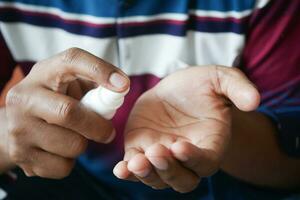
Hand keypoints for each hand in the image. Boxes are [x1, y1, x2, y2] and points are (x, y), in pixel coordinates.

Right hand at [5, 48, 128, 177]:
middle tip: (108, 132)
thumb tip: (121, 87)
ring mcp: (18, 128)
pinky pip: (63, 166)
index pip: (72, 61)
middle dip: (98, 126)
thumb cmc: (56, 99)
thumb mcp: (69, 82)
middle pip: (69, 113)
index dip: (100, 71)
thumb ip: (94, 81)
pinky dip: (70, 161)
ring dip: (83, 144)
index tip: (124, 85)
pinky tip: (60, 151)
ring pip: (71, 145)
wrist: (20, 124)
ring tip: (75, 137)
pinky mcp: (21, 156)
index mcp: (43, 73)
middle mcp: (24, 98)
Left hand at [114, 66, 259, 192]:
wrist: (175, 89)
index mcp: (209, 145)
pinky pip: (135, 167)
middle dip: (169, 171)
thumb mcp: (220, 79)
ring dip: (147, 174)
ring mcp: (162, 156)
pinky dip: (128, 171)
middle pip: (181, 179)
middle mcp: (186, 158)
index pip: (205, 162)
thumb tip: (254, 101)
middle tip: (157, 152)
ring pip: (157, 178)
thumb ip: (237, 88)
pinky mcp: (141, 149)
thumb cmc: (200, 86)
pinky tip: (121, 169)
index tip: (180, 146)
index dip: (194, 158)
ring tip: (135, 163)